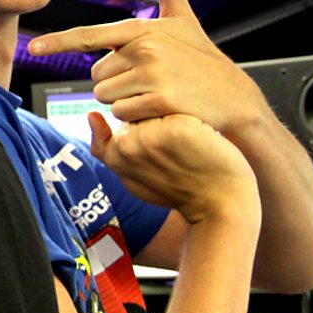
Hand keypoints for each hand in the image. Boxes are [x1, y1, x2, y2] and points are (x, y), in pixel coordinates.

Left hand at [28, 0, 268, 136]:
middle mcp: (144, 47)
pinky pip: (122, 114)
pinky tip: (160, 109)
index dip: (58, 42)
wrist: (235, 98)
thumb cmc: (201, 57)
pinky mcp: (159, 99)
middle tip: (148, 81)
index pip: (89, 36)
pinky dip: (136, 118)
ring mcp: (152, 73)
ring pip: (105, 97)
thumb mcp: (183, 16)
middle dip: (115, 84)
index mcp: (141, 28)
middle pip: (95, 76)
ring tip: (155, 93)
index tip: (34, 48)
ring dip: (124, 102)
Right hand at [87, 112, 257, 223]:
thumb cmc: (177, 190)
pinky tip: (202, 139)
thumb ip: (105, 149)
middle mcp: (129, 144)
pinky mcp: (180, 127)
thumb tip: (90, 114)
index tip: (163, 157)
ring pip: (157, 106)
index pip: (121, 122)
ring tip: (189, 146)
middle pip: (138, 111)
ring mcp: (154, 135)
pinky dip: (193, 120)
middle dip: (157, 124)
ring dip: (173, 118)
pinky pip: (180, 107)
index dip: (146, 137)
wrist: (221, 205)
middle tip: (178, 152)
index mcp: (114, 155)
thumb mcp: (131, 177)